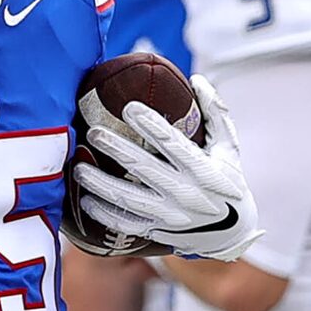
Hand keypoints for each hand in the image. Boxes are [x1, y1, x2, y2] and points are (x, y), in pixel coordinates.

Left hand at [72, 75, 262, 262]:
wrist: (232, 232)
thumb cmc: (227, 180)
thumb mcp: (229, 148)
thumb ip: (215, 113)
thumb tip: (196, 78)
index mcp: (204, 169)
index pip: (172, 143)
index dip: (150, 125)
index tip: (128, 107)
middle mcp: (186, 194)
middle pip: (144, 169)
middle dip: (116, 149)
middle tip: (92, 132)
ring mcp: (170, 216)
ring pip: (129, 199)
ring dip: (100, 185)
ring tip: (78, 169)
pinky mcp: (158, 231)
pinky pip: (126, 224)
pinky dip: (104, 214)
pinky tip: (84, 201)